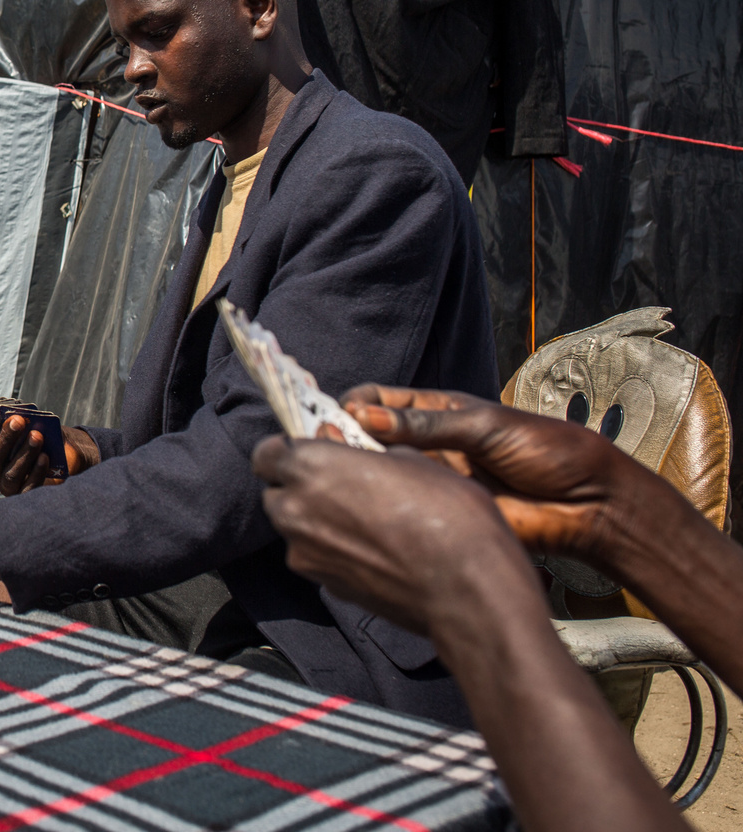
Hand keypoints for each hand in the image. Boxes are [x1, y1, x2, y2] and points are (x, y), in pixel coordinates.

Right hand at [0, 410, 97, 495]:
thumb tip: (18, 413)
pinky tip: (44, 457)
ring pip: (10, 474)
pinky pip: (28, 487)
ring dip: (24, 453)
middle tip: (18, 421)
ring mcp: (7, 485)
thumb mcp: (28, 425)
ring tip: (37, 436)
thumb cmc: (37, 437)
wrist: (61, 457)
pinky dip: (36, 472)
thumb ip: (19, 419)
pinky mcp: (24, 495)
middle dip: (5, 437)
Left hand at [251, 436, 536, 637]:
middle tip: (341, 486)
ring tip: (365, 521)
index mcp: (309, 466)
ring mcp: (304, 553)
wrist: (467, 587)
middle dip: (299, 488)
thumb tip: (358, 457)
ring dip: (316, 521)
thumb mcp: (412, 459)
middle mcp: (294, 509)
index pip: (266, 453)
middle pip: (277, 493)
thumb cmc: (447, 512)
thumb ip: (367, 455)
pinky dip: (334, 551)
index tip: (310, 452)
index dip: (286, 451)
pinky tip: (374, 551)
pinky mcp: (325, 585)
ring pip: (296, 528)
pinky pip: (317, 558)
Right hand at [341, 385, 659, 567]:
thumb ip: (425, 424)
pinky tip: (364, 510)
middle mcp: (424, 445)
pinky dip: (378, 509)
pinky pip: (400, 509)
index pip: (376, 401)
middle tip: (325, 450)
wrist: (589, 504)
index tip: (331, 418)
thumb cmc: (547, 450)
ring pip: (378, 475)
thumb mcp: (484, 426)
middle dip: (343, 441)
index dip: (351, 406)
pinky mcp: (438, 514)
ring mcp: (429, 480)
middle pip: (367, 439)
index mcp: (434, 412)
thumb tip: (362, 417)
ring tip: (342, 479)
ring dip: (357, 475)